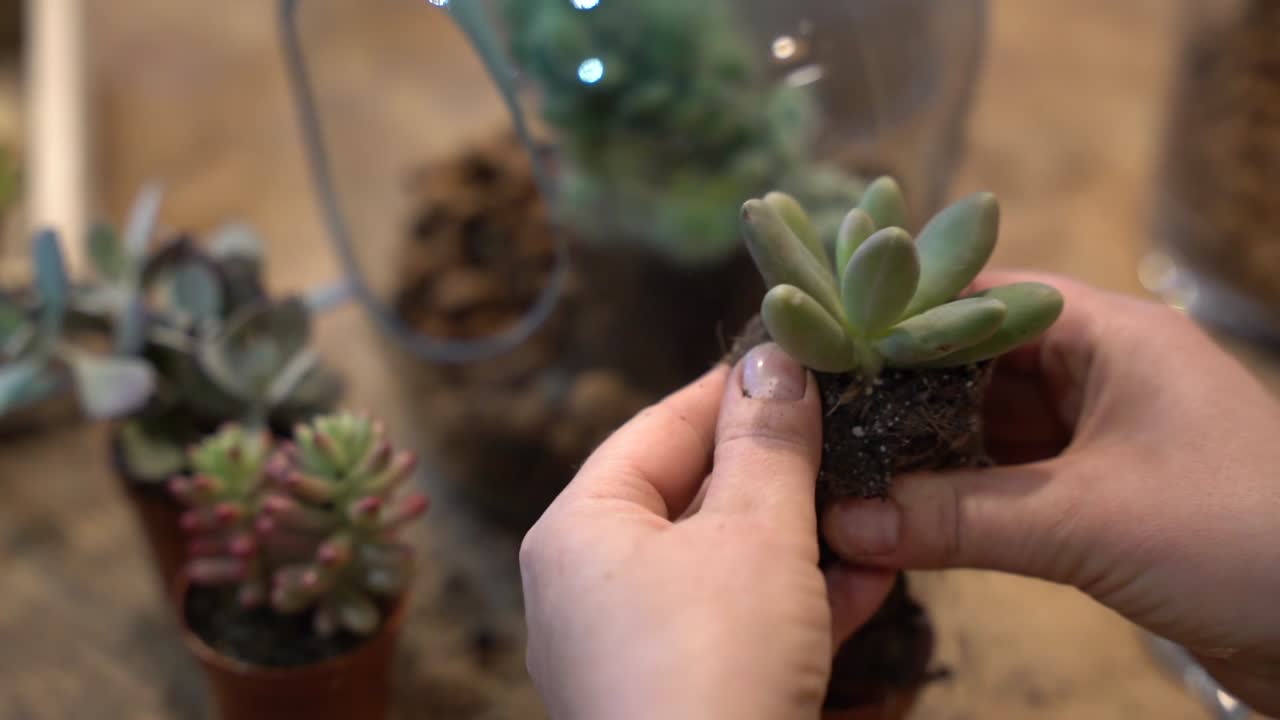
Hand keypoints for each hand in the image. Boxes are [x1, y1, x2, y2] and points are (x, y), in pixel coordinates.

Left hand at [520, 345, 895, 719]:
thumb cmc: (715, 662)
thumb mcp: (753, 535)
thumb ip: (768, 444)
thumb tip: (774, 356)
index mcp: (580, 531)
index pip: (657, 429)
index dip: (732, 391)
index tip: (800, 362)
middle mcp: (590, 587)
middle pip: (692, 497)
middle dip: (779, 470)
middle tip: (849, 430)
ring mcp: (633, 650)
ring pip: (725, 567)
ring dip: (801, 536)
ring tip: (871, 501)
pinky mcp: (680, 699)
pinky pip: (738, 627)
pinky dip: (796, 600)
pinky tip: (870, 578)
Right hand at [821, 271, 1279, 712]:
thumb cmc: (1237, 537)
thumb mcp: (1082, 521)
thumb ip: (955, 519)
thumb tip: (841, 520)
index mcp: (1111, 332)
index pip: (979, 296)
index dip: (899, 318)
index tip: (821, 347)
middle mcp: (1104, 369)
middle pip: (977, 362)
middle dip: (903, 393)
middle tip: (819, 415)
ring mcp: (1106, 431)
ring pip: (993, 425)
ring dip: (931, 450)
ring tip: (846, 463)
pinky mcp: (1108, 490)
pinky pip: (1016, 477)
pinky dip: (965, 493)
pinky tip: (907, 510)